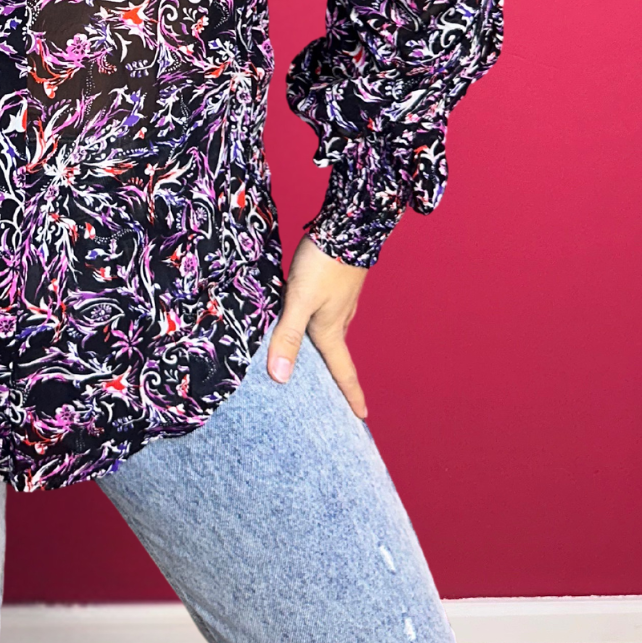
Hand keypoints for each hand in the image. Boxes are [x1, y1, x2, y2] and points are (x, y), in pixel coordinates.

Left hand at [266, 234, 369, 417]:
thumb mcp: (298, 299)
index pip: (342, 372)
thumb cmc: (323, 263)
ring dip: (329, 351)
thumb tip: (280, 377)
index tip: (361, 417)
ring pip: (334, 333)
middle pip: (338, 355)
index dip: (350, 396)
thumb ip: (288, 336)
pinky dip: (322, 326)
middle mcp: (340, 319)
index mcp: (331, 330)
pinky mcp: (339, 284)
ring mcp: (342, 301)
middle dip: (338, 376)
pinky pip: (330, 314)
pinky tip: (313, 318)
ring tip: (320, 361)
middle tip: (338, 396)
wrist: (348, 226)